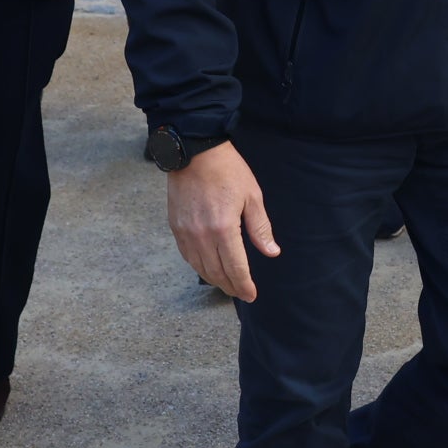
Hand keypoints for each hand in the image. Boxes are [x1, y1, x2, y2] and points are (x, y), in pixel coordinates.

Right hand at [167, 141, 277, 300]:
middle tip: (241, 293)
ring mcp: (186, 233)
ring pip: (200, 267)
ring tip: (227, 284)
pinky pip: (187, 256)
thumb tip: (271, 252)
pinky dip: (199, 266)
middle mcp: (202, 235)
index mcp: (224, 228)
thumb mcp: (252, 196)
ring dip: (215, 279)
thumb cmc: (228, 171)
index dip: (244, 285)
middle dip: (231, 286)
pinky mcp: (175, 227)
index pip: (235, 268)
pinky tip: (209, 268)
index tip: (251, 295)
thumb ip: (260, 228)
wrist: (195, 152)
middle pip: (216, 272)